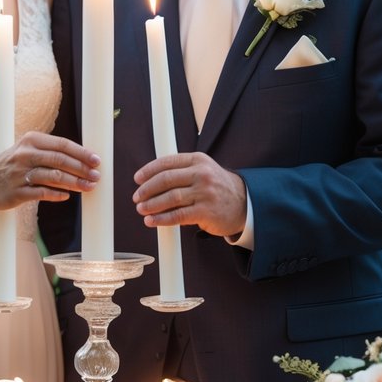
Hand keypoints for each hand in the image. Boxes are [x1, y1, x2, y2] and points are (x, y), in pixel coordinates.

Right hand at [0, 130, 99, 209]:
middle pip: (60, 159)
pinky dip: (57, 194)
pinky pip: (42, 193)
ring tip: (88, 187)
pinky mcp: (16, 192)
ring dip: (74, 183)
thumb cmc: (8, 166)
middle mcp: (25, 154)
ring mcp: (19, 174)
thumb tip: (80, 160)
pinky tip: (67, 196)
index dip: (82, 152)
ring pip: (53, 176)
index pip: (62, 144)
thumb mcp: (25, 151)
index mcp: (30, 140)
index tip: (97, 160)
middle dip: (82, 168)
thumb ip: (49, 153)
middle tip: (97, 176)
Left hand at [132, 153, 246, 237]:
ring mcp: (205, 193)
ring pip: (170, 197)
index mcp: (198, 160)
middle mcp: (201, 174)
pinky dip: (162, 219)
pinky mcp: (206, 211)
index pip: (167, 162)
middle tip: (137, 197)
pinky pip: (178, 215)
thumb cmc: (217, 187)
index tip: (137, 179)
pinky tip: (152, 221)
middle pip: (166, 179)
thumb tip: (149, 181)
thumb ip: (181, 171)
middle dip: (147, 189)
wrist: (244, 203)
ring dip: (151, 204)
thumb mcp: (202, 170)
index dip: (148, 170)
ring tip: (141, 209)